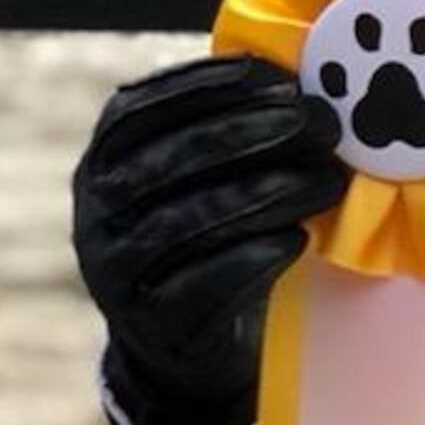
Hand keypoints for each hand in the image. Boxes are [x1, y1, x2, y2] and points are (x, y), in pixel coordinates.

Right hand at [70, 50, 350, 424]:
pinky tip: (297, 238)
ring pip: (193, 220)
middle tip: (321, 125)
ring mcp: (117, 270)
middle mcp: (97, 211)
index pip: (141, 109)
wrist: (176, 347)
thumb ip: (219, 133)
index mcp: (103, 161)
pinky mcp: (153, 322)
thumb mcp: (190, 182)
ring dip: (270, 194)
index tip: (276, 78)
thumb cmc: (199, 241)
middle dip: (255, 135)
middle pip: (176, 160)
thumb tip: (295, 78)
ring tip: (327, 180)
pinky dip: (256, 256)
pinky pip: (206, 282)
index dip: (207, 88)